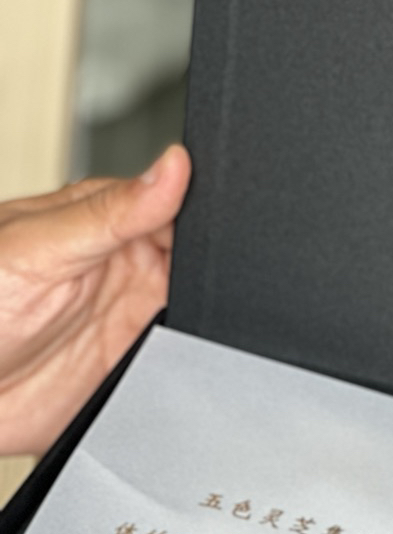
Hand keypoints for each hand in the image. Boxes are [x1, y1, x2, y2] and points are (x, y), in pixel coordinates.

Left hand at [0, 145, 191, 457]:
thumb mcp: (39, 244)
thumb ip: (112, 211)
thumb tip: (173, 167)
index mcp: (102, 220)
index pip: (176, 203)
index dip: (202, 212)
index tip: (211, 227)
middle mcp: (122, 266)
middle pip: (196, 260)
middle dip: (208, 270)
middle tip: (184, 281)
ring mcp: (130, 317)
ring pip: (196, 310)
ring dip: (200, 316)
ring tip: (167, 319)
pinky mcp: (134, 365)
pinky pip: (182, 360)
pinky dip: (189, 360)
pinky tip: (168, 355)